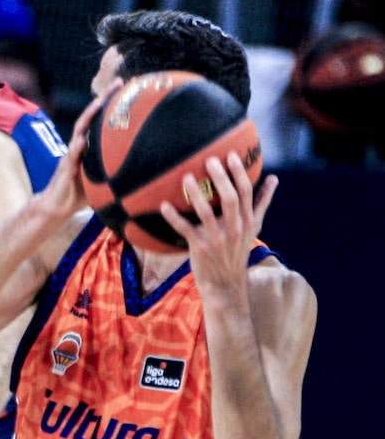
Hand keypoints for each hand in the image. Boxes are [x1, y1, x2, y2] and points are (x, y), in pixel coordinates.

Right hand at [39, 81, 121, 222]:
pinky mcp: (65, 169)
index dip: (113, 103)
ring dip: (88, 115)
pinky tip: (81, 140)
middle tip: (118, 83)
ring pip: (79, 130)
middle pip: (91, 116)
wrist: (58, 207)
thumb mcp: (104, 178)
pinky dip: (76, 147)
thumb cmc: (81, 193)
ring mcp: (71, 155)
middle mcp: (80, 145)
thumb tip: (145, 169)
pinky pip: (71, 156)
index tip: (130, 86)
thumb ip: (118, 169)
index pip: (102, 119)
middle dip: (103, 98)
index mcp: (90, 145)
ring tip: (98, 102)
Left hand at [162, 151, 277, 298]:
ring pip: (206, 212)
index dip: (238, 172)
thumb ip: (263, 202)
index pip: (246, 191)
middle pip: (229, 198)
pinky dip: (174, 217)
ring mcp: (216, 238)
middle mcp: (234, 228)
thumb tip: (274, 179)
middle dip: (220, 177)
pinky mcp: (199, 247)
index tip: (231, 155)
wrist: (226, 283)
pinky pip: (185, 229)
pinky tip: (164, 205)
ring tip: (187, 177)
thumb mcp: (254, 227)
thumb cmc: (238, 250)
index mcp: (247, 220)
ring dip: (196, 194)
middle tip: (209, 160)